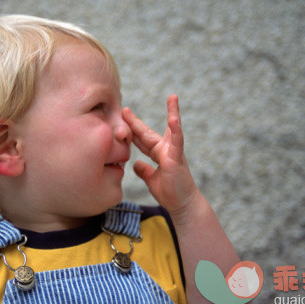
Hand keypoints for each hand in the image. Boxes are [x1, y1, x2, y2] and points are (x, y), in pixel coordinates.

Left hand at [122, 95, 199, 216]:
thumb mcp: (151, 180)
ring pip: (172, 129)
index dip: (132, 129)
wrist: (182, 205)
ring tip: (173, 97)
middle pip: (149, 132)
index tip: (122, 117)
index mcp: (159, 153)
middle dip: (136, 121)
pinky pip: (178, 142)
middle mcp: (166, 150)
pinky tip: (174, 118)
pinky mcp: (177, 159)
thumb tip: (136, 164)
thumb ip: (145, 171)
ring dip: (172, 113)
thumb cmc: (170, 193)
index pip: (142, 139)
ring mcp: (173, 152)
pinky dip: (176, 130)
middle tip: (125, 108)